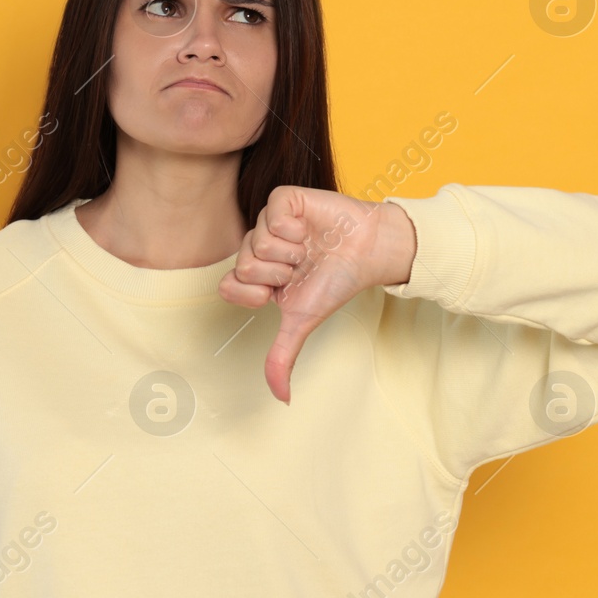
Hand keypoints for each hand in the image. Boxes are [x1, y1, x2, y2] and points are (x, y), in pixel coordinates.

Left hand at [218, 186, 416, 402]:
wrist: (369, 253)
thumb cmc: (336, 282)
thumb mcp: (303, 322)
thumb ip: (283, 356)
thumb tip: (282, 398)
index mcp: (257, 272)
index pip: (228, 285)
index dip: (255, 293)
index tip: (281, 292)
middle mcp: (259, 245)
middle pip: (243, 265)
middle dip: (279, 274)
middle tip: (301, 268)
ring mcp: (270, 221)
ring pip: (257, 241)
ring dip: (291, 253)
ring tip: (308, 250)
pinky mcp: (285, 200)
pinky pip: (272, 214)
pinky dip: (294, 229)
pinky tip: (308, 230)